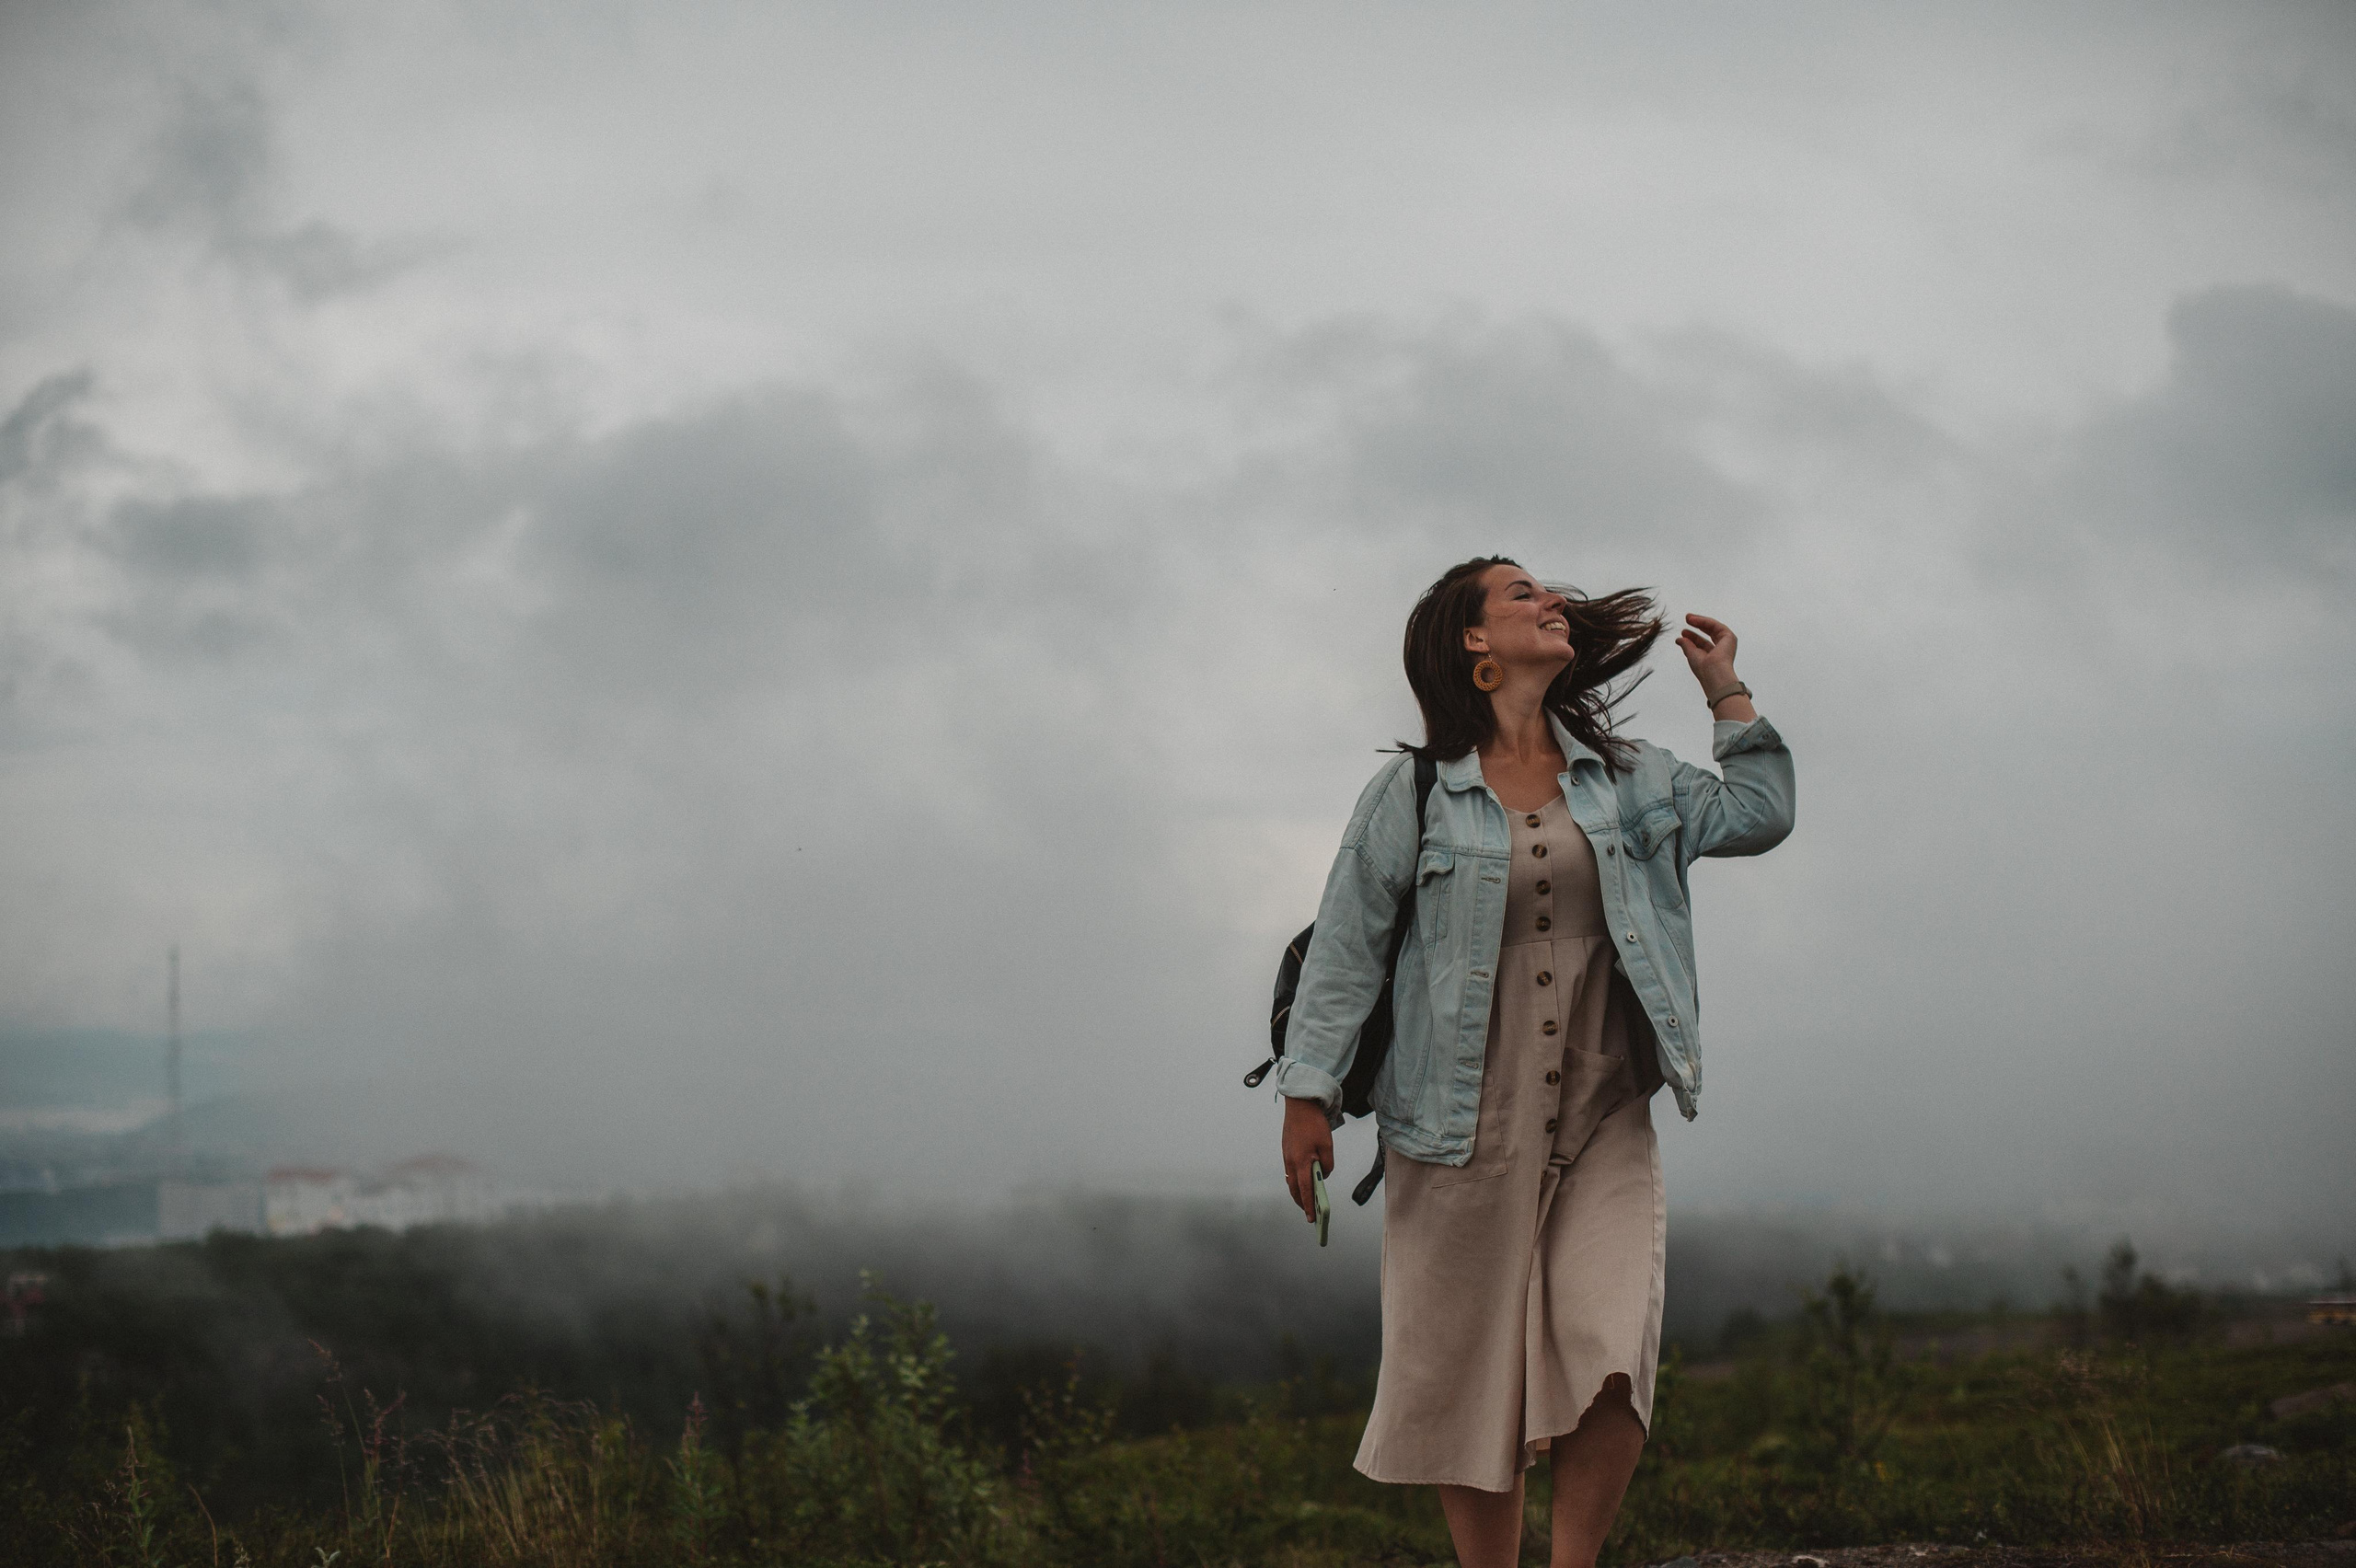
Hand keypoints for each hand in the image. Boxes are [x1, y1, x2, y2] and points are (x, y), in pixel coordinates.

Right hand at [1281, 1096, 1334, 1222]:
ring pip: (1291, 1180)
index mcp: (1301, 1162)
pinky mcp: (1286, 1150)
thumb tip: (1324, 1175)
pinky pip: (1290, 1170)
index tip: (1312, 1219)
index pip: (1304, 1190)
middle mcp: (1290, 1161)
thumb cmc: (1314, 1124)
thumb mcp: (1327, 1145)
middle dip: (1301, 1203)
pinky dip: (1296, 1180)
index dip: (1308, 1206)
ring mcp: (1286, 1156)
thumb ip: (1327, 1164)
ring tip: (1306, 1200)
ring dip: (1298, 1192)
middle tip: (1309, 1214)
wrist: (1299, 1104)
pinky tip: (1302, 1181)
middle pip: (1294, 1189)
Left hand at [1676, 613, 1747, 713]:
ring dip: (1700, 621)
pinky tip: (1694, 619)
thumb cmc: (1703, 669)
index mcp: (1714, 656)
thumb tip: (1679, 639)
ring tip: (1688, 617)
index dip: (1693, 637)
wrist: (1713, 673)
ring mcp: (1727, 643)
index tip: (1683, 632)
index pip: (1703, 643)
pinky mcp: (1729, 637)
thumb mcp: (1691, 654)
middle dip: (1698, 625)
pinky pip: (1715, 625)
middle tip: (1687, 619)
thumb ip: (1686, 645)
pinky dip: (1704, 621)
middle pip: (1709, 633)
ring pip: (1713, 627)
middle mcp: (1722, 649)